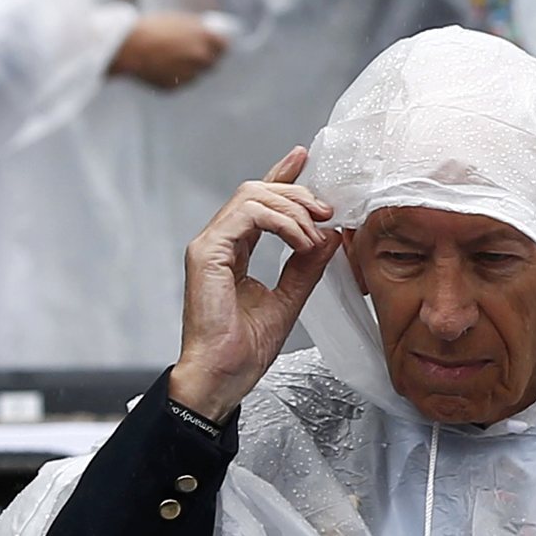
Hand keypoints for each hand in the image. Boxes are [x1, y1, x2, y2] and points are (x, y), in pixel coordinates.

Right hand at [110, 13, 227, 90]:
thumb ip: (197, 29)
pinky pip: (180, 82)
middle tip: (191, 53)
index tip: (213, 45)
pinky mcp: (174, 86)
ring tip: (171, 59)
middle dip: (205, 59)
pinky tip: (162, 67)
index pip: (224, 46)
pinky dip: (175, 77)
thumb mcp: (179, 20)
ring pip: (196, 75)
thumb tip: (209, 33)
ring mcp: (188, 74)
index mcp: (205, 39)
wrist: (128, 46)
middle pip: (212, 63)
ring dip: (190, 69)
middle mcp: (200, 58)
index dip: (218, 45)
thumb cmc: (151, 28)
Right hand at [168, 147, 337, 420]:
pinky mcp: (207, 252)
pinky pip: (247, 214)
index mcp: (234, 251)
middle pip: (258, 191)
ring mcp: (209, 245)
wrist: (223, 377)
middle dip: (298, 194)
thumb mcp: (288, 300)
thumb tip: (329, 236)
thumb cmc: (244, 350)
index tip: (303, 157)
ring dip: (292, 208)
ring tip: (314, 232)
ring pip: (252, 195)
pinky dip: (280, 221)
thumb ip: (305, 266)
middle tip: (326, 210)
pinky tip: (300, 240)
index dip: (282, 176)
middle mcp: (219, 242)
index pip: (259, 202)